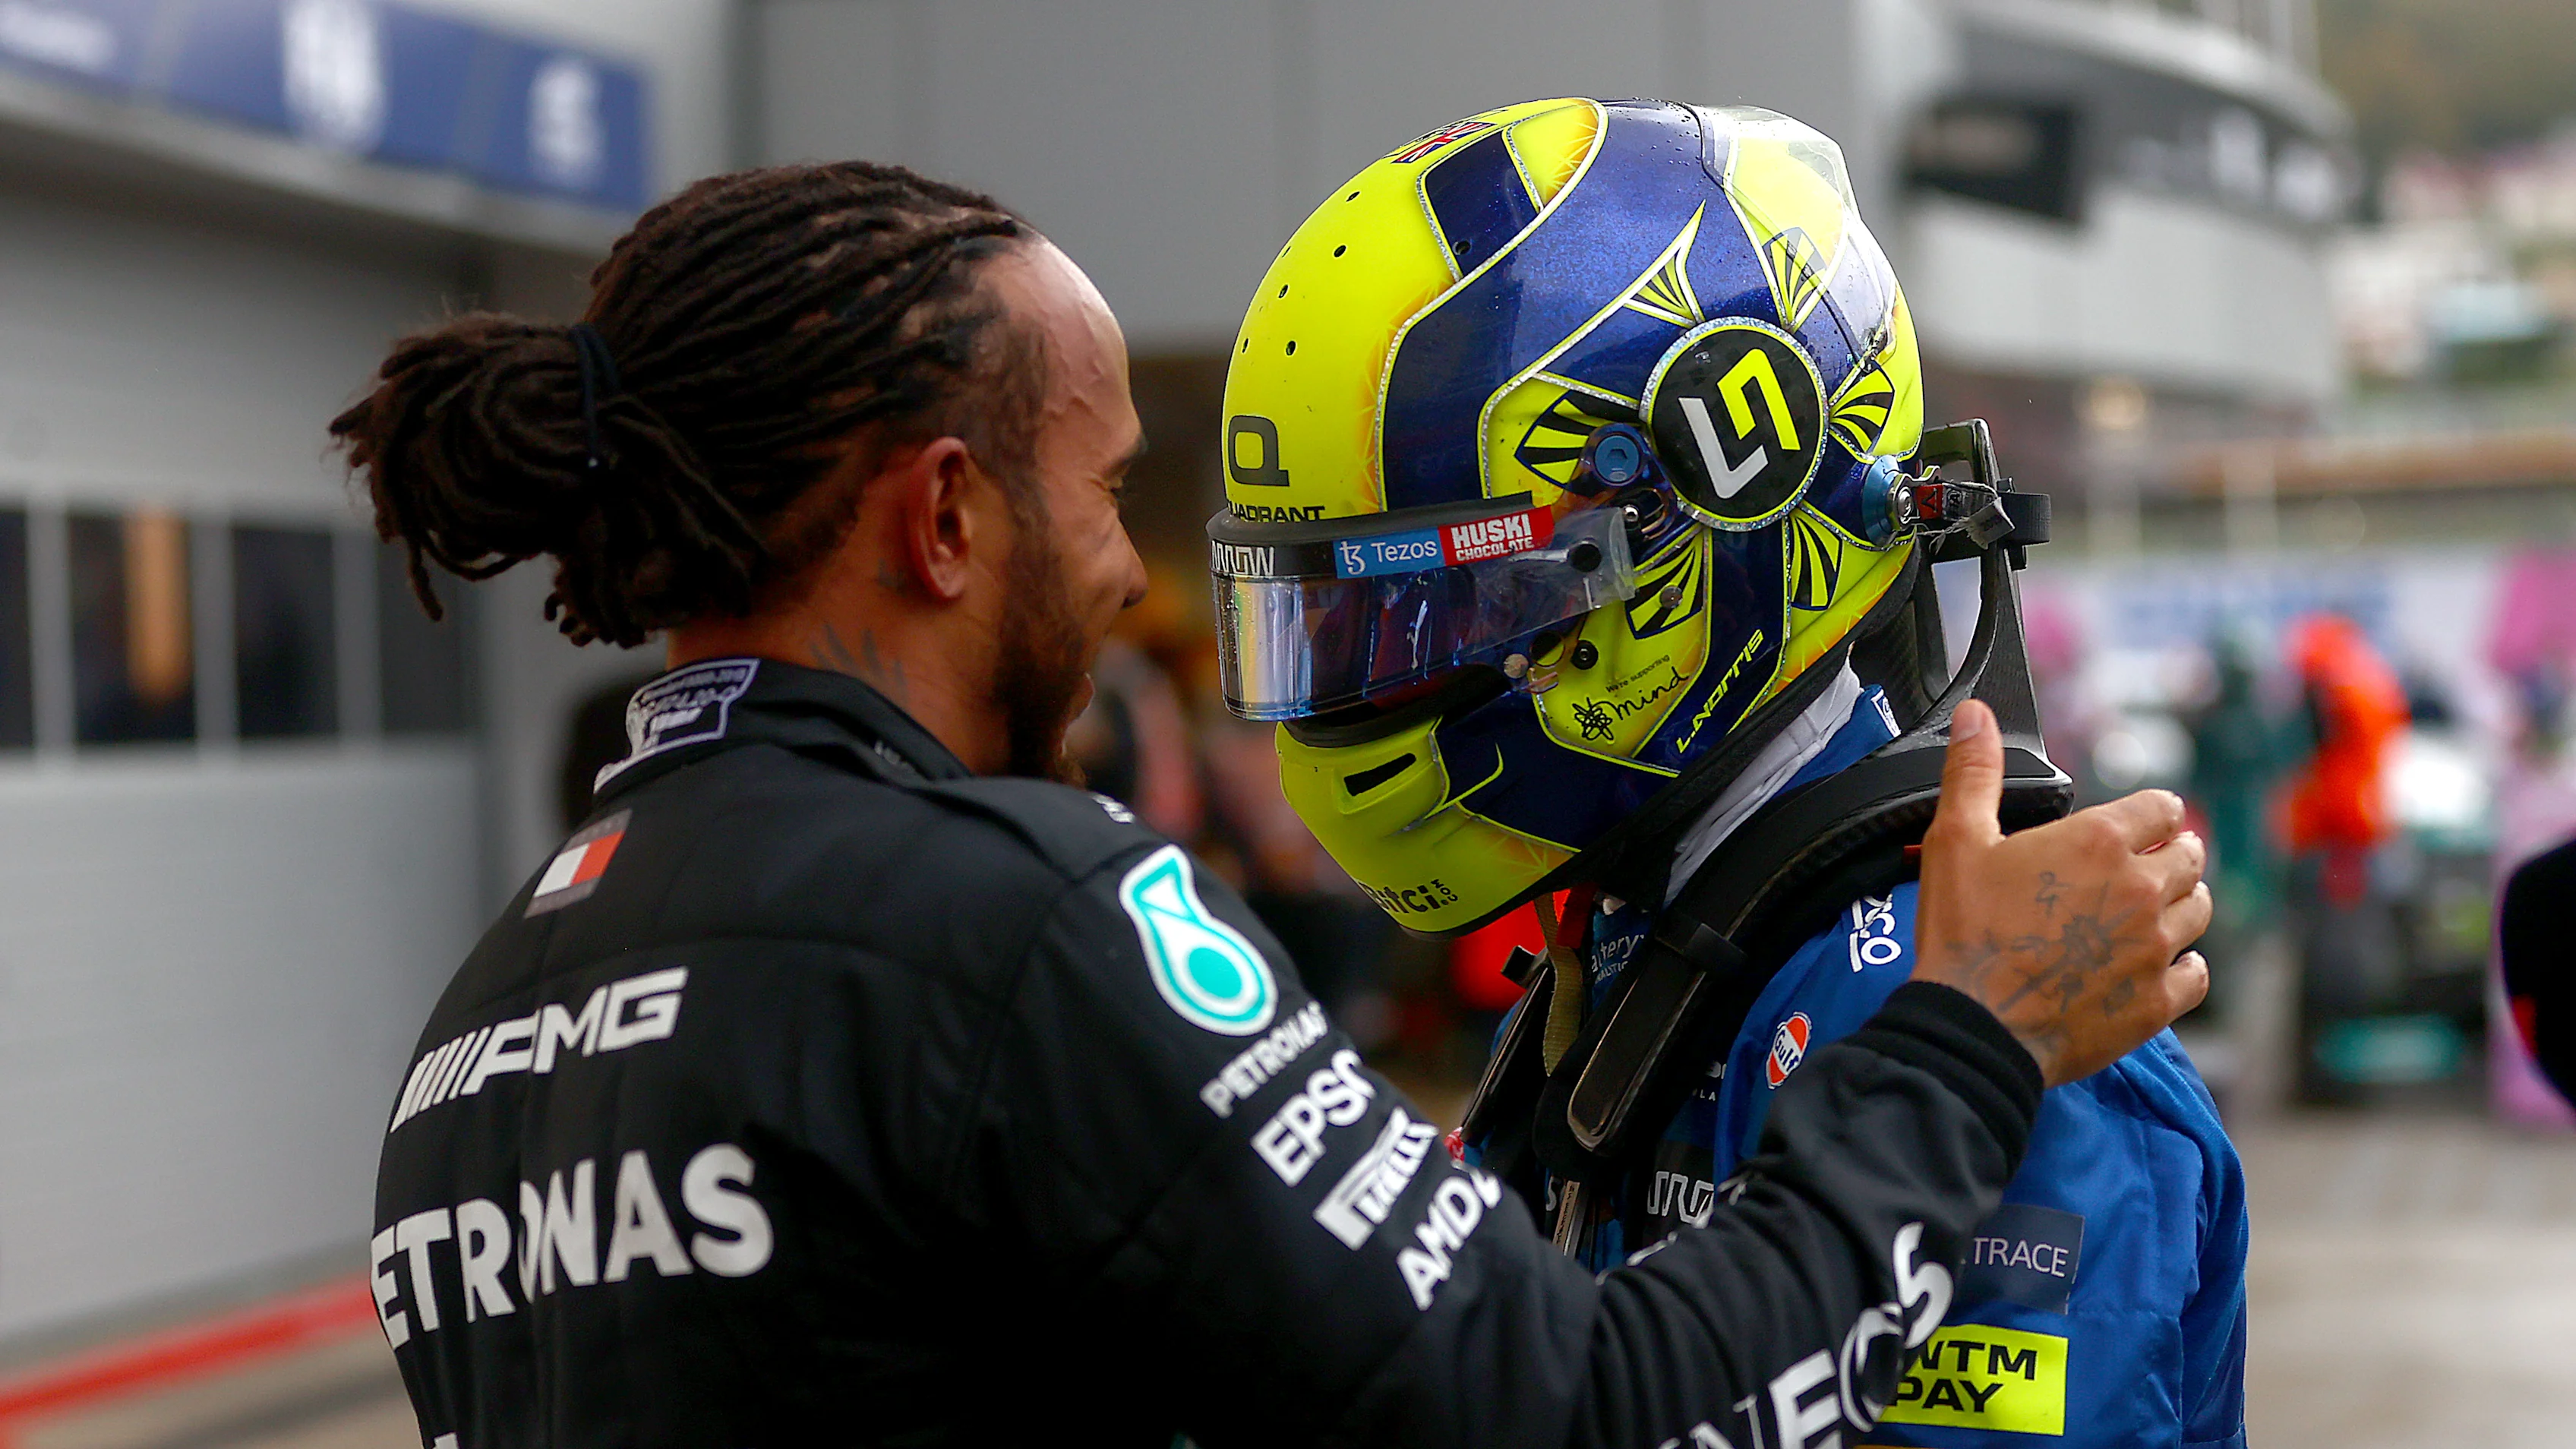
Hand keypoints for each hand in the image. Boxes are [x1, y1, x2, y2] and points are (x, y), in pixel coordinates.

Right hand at [1909, 700, 2211, 1086]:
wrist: (1973, 1025)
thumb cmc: (1964, 932)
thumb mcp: (1957, 840)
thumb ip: (1973, 772)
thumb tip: (1976, 716)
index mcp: (2098, 841)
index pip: (2161, 806)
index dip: (2153, 811)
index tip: (2143, 821)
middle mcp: (2141, 889)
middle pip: (2190, 856)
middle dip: (2173, 853)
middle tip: (2148, 864)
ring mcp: (2155, 947)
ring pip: (2200, 911)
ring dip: (2182, 905)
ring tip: (2154, 911)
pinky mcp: (2157, 1001)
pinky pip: (2196, 974)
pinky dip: (2184, 967)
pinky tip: (2157, 966)